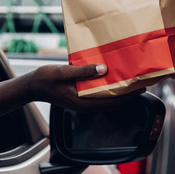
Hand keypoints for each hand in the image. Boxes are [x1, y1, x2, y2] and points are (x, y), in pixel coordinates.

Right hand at [25, 64, 143, 111]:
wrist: (32, 86)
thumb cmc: (46, 79)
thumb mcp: (64, 72)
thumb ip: (83, 71)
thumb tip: (104, 69)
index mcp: (83, 102)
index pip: (112, 102)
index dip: (128, 96)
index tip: (141, 88)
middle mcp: (86, 104)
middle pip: (113, 102)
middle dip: (128, 95)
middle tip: (142, 83)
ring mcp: (83, 102)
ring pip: (107, 99)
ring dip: (120, 92)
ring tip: (132, 81)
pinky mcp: (81, 97)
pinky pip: (100, 95)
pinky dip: (109, 89)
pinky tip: (114, 79)